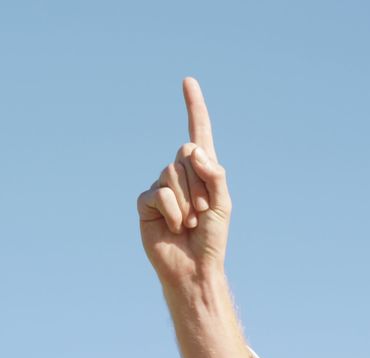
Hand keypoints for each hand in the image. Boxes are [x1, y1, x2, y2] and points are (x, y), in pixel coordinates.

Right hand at [138, 78, 231, 285]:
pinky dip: (174, 211)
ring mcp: (161, 186)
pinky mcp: (146, 202)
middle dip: (200, 184)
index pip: (198, 132)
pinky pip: (159, 193)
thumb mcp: (223, 203)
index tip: (188, 80)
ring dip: (188, 201)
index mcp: (202, 171)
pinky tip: (175, 227)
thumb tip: (193, 151)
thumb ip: (215, 174)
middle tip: (204, 212)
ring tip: (190, 222)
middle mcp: (180, 174)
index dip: (194, 107)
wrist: (194, 266)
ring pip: (172, 174)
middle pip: (186, 155)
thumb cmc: (212, 236)